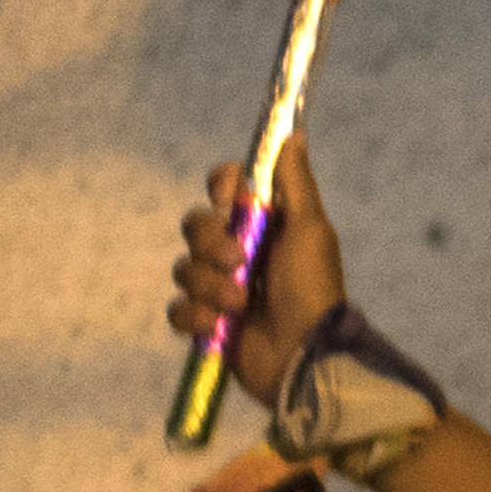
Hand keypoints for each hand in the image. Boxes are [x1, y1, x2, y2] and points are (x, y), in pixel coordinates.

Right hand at [170, 138, 352, 491]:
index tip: (230, 199)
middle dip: (212, 243)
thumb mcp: (310, 230)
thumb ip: (296, 183)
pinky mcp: (206, 324)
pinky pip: (177, 310)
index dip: (221, 188)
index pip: (224, 188)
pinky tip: (219, 327)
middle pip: (196, 224)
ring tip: (242, 306)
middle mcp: (238, 250)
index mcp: (263, 224)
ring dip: (210, 286)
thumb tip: (293, 136)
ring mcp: (219, 288)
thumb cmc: (313, 289)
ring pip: (184, 268)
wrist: (305, 355)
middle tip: (240, 263)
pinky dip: (195, 317)